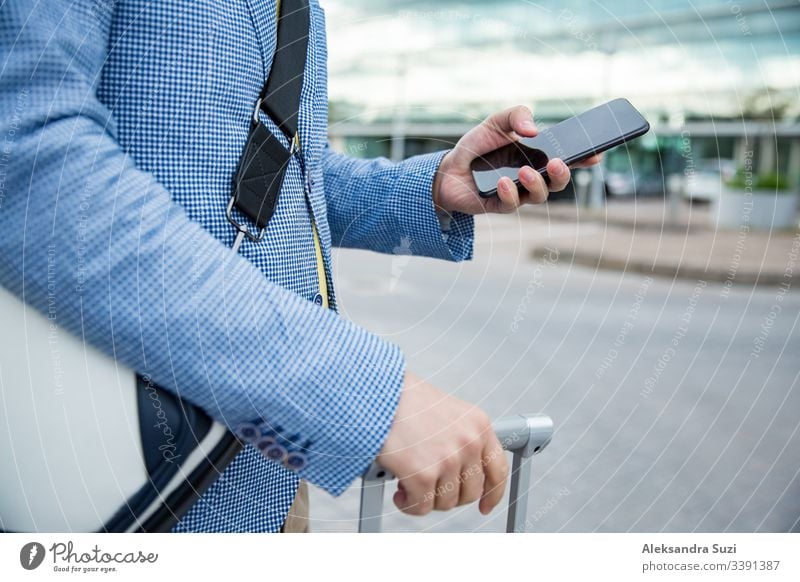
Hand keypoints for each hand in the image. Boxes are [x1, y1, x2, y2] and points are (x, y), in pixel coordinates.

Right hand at [376, 372, 507, 515]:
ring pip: (446, 503)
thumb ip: (460, 440)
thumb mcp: (447, 412)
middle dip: (449, 495)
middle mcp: (469, 442)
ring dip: (426, 499)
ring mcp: (448, 459)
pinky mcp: (424, 474)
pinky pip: (421, 507)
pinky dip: (408, 505)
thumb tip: (460, 476)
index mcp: (478, 424)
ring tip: (409, 481)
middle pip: (470, 492)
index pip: (498, 469)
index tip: (484, 506)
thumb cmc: (404, 401)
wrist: (376, 394)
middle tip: (429, 485)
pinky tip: (399, 492)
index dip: (492, 493)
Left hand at [431, 105, 601, 214]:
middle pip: (558, 182)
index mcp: (537, 157)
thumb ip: (516, 116)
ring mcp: (517, 193)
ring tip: (525, 172)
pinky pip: (510, 205)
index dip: (584, 158)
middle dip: (563, 174)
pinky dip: (509, 193)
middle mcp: (532, 177)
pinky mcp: (499, 205)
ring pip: (538, 196)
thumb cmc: (477, 146)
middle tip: (558, 163)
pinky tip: (504, 182)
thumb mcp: (496, 121)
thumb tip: (533, 130)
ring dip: (536, 184)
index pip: (567, 159)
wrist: (447, 168)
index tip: (596, 153)